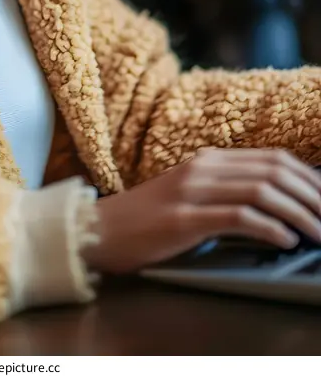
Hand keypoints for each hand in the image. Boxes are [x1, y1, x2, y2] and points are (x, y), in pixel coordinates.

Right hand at [83, 149, 320, 273]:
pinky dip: (268, 228)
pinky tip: (285, 241)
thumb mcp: (191, 195)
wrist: (99, 230)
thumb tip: (279, 207)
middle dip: (311, 195)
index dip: (308, 177)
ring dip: (298, 213)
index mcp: (208, 159)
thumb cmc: (148, 220)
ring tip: (319, 234)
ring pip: (261, 191)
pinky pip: (236, 216)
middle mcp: (202, 167)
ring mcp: (191, 191)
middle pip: (273, 171)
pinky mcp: (183, 218)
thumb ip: (227, 193)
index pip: (273, 158)